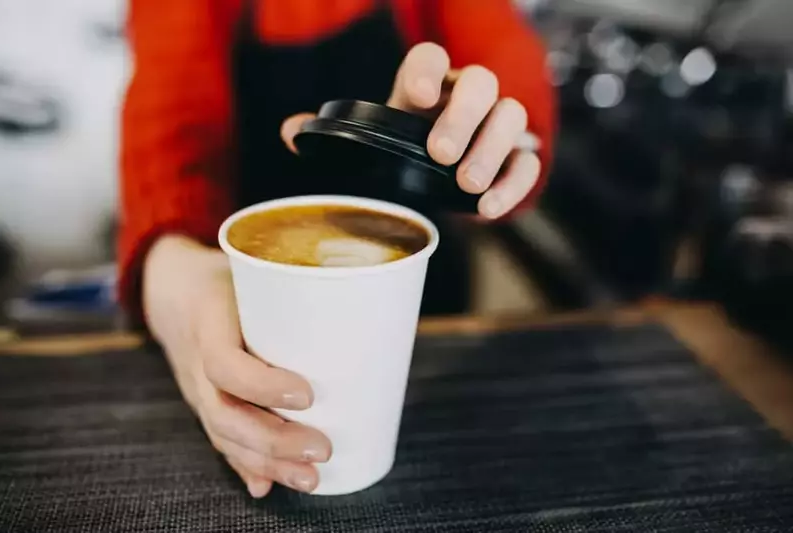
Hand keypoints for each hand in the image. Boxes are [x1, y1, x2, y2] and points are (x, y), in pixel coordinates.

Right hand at [143, 235, 331, 496]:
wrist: (173, 289)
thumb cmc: (227, 276)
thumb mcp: (252, 268)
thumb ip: (293, 286)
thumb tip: (360, 301)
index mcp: (208, 320)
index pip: (224, 362)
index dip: (262, 385)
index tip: (307, 395)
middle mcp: (196, 360)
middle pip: (224, 414)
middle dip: (274, 441)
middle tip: (322, 449)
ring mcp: (196, 387)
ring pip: (223, 435)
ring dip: (267, 463)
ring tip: (310, 478)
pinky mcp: (204, 403)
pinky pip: (221, 439)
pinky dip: (245, 466)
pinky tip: (267, 486)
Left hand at [281, 42, 540, 218]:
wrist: (434, 180)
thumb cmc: (399, 154)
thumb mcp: (367, 144)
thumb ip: (331, 136)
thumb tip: (292, 132)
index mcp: (426, 87)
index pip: (431, 58)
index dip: (426, 69)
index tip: (415, 96)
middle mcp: (465, 98)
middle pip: (481, 83)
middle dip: (463, 115)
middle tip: (440, 153)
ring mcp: (495, 126)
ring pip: (512, 116)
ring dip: (492, 148)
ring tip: (467, 183)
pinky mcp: (515, 159)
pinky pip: (528, 162)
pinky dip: (514, 184)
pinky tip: (488, 209)